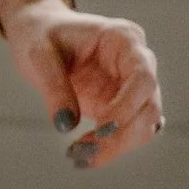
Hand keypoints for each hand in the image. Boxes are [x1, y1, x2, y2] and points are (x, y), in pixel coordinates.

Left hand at [0, 0, 162, 169]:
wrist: (39, 32)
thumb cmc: (40, 35)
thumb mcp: (39, 55)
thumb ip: (54, 87)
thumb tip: (66, 125)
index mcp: (123, 39)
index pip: (143, 76)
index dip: (127, 106)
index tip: (101, 129)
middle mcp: (136, 62)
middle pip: (149, 106)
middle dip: (121, 135)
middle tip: (82, 152)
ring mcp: (131, 85)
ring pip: (144, 125)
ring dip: (116, 147)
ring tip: (77, 156)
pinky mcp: (121, 104)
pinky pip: (128, 131)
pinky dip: (111, 147)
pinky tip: (84, 154)